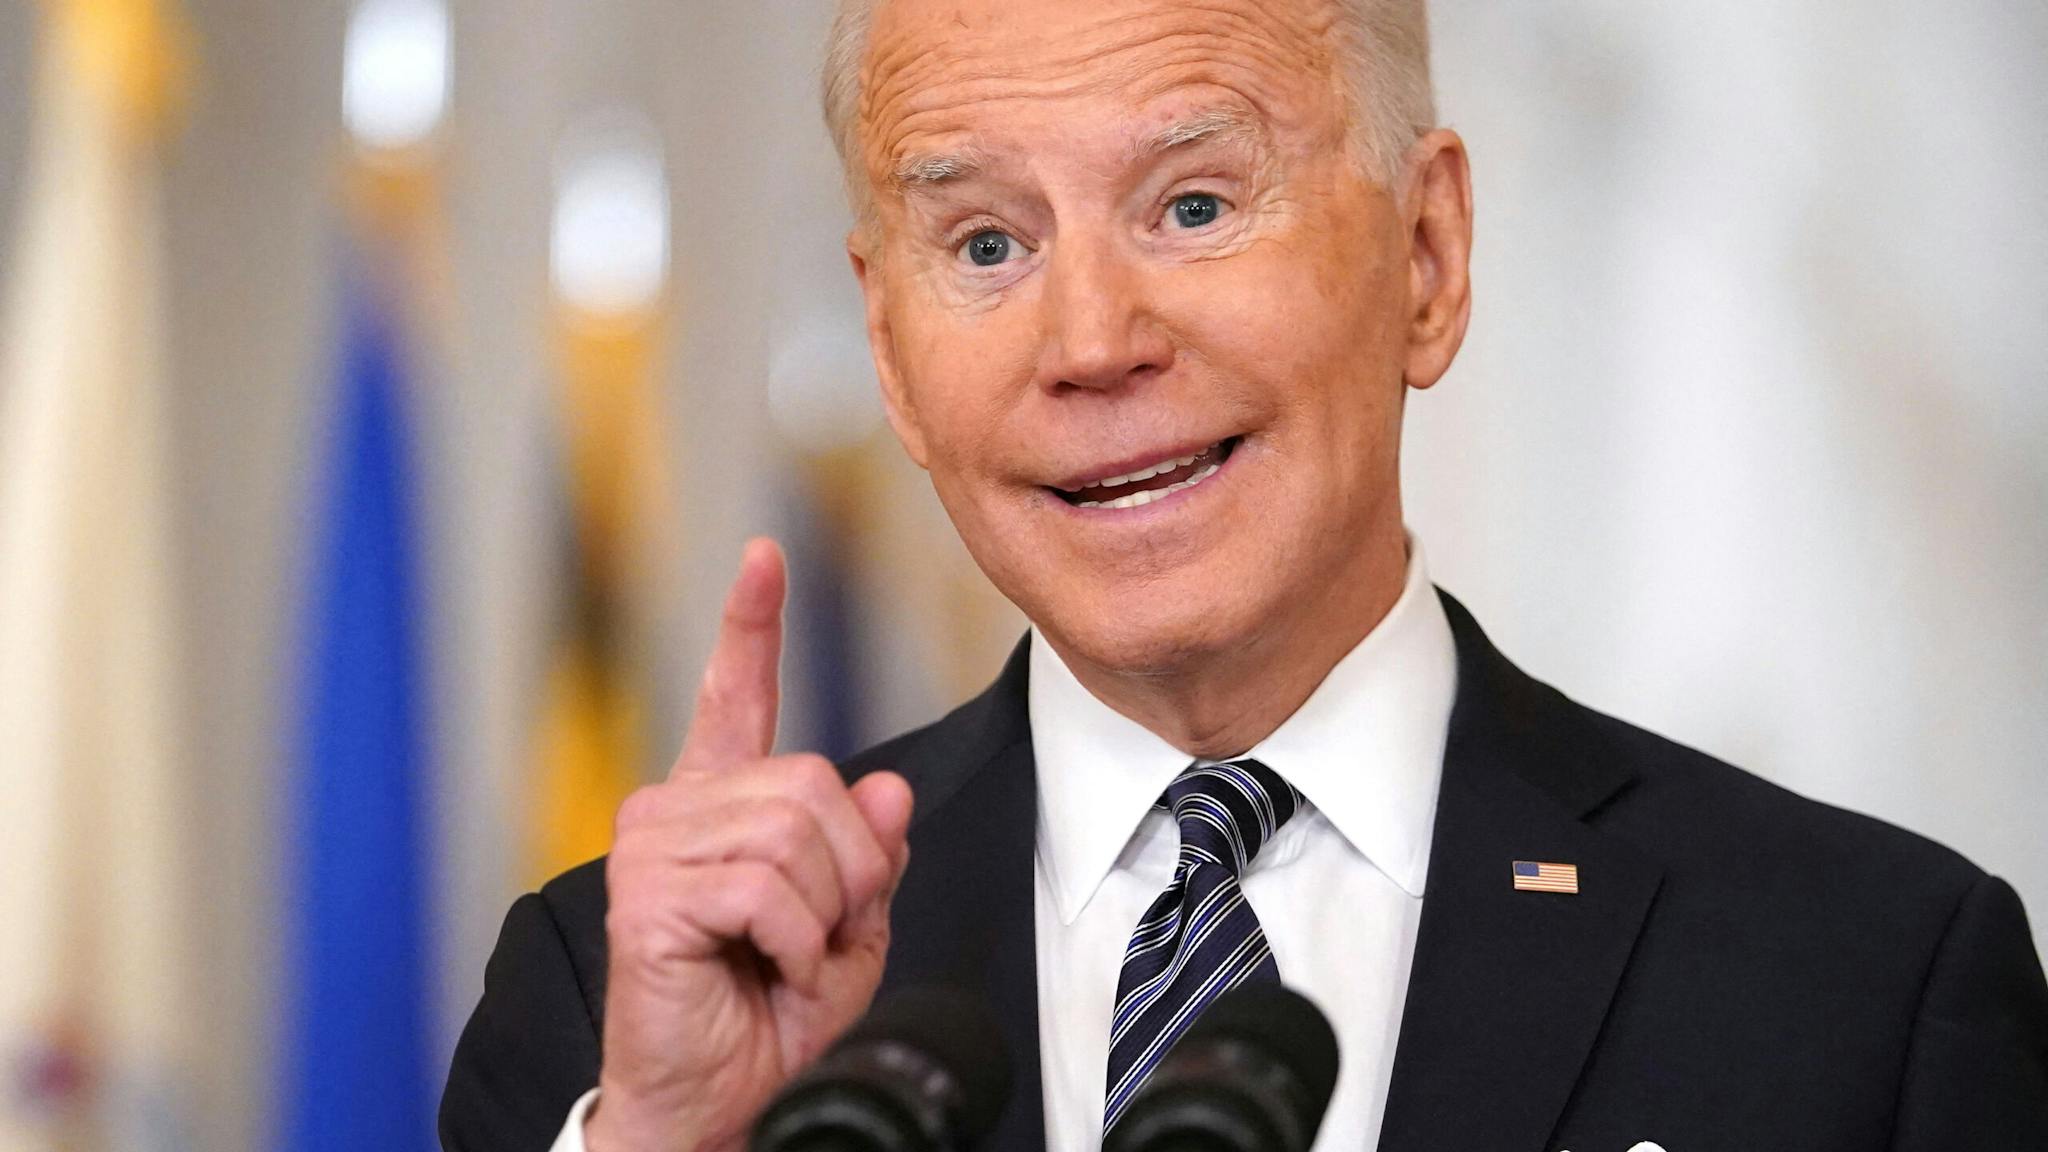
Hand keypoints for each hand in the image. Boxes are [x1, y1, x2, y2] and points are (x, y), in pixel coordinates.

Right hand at [585, 539, 914, 1151]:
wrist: (715, 1102)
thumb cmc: (767, 1017)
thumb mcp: (847, 930)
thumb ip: (867, 857)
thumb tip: (885, 790)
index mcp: (719, 806)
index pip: (733, 697)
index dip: (748, 625)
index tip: (763, 558)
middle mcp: (674, 808)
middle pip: (812, 783)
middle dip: (850, 871)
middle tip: (820, 937)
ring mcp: (652, 845)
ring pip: (796, 833)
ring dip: (824, 914)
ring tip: (787, 959)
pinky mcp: (646, 893)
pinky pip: (767, 887)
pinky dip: (798, 942)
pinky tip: (767, 971)